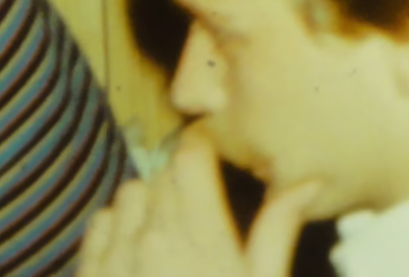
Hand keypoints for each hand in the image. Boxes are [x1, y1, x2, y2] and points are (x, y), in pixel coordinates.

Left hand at [80, 128, 314, 276]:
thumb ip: (278, 230)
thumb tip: (309, 180)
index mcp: (200, 238)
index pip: (190, 155)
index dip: (204, 148)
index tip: (216, 156)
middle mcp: (151, 239)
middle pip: (160, 175)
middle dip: (182, 184)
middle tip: (203, 216)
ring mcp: (114, 260)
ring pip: (127, 196)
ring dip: (147, 207)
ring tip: (170, 239)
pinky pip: (99, 225)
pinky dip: (117, 230)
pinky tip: (137, 257)